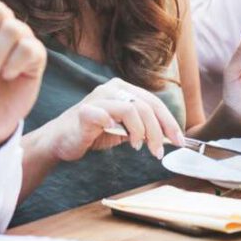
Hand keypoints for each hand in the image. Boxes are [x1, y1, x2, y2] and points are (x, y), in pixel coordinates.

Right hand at [43, 77, 184, 162]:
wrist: (61, 140)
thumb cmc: (93, 132)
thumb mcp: (124, 128)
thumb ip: (143, 126)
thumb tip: (170, 136)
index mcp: (123, 89)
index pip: (154, 102)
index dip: (169, 122)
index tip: (179, 141)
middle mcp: (111, 89)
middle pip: (146, 105)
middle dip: (158, 131)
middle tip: (158, 151)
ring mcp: (97, 99)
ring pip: (131, 109)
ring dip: (141, 132)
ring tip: (138, 147)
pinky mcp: (84, 113)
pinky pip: (102, 115)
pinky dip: (114, 126)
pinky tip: (118, 136)